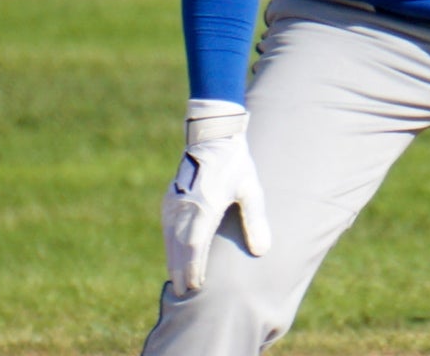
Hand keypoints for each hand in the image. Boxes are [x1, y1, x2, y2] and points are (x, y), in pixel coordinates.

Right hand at [161, 99, 271, 296]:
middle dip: (182, 270)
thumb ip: (255, 219)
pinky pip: (167, 227)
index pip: (195, 246)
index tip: (197, 285)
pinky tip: (174, 255)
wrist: (213, 136)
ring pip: (170, 238)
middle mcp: (186, 206)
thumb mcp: (250, 189)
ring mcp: (175, 202)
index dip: (194, 268)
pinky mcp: (170, 198)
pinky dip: (170, 244)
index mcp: (205, 205)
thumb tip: (262, 250)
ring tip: (178, 280)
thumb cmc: (236, 163)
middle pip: (179, 247)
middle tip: (184, 292)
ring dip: (173, 260)